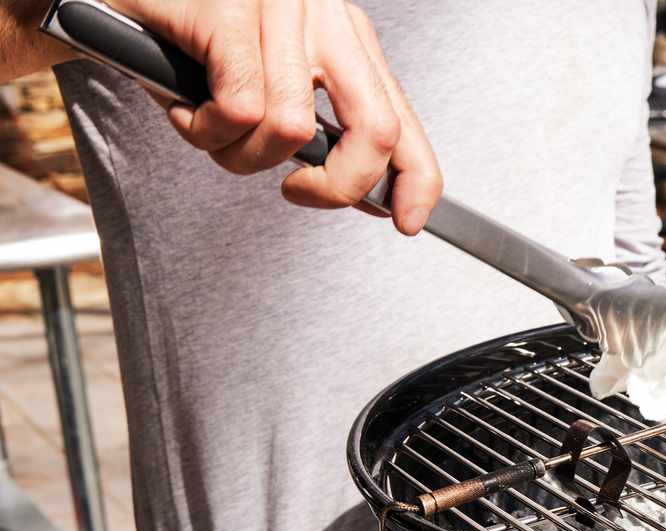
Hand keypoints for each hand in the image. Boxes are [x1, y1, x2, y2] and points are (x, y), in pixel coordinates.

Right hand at [110, 0, 441, 233]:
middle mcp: (322, 15)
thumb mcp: (263, 87)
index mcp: (341, 35)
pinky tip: (186, 108)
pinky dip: (206, 129)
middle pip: (376, 129)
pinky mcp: (231, 10)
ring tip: (208, 125)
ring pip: (293, 130)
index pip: (403, 117)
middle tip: (295, 191)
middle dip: (338, 184)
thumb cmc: (179, 41)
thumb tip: (365, 191)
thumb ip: (319, 132)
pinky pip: (239, 110)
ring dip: (240, 153)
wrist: (94, 0)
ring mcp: (280, 8)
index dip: (416, 178)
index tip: (408, 220)